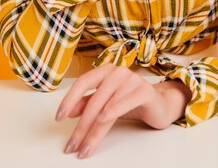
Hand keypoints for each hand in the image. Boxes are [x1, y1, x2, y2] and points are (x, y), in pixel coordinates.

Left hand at [55, 64, 190, 158]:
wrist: (159, 104)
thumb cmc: (129, 101)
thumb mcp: (106, 102)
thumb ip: (87, 102)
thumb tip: (68, 110)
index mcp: (106, 70)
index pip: (83, 82)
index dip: (69, 99)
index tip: (58, 117)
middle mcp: (118, 71)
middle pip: (94, 100)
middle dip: (81, 126)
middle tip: (72, 145)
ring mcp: (132, 79)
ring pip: (106, 107)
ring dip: (93, 131)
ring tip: (85, 147)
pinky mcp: (144, 91)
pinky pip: (123, 103)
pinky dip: (111, 112)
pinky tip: (101, 122)